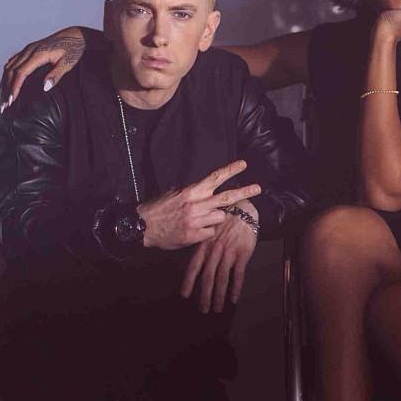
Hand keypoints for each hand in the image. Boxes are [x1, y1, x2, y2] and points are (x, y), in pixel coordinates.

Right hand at [0, 26, 85, 112]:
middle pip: (11, 71)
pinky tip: (7, 82)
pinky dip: (7, 74)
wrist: (75, 35)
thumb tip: (45, 87)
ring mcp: (27, 49)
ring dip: (5, 82)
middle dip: (7, 88)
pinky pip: (12, 62)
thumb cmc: (73, 49)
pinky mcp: (28, 50)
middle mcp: (29, 50)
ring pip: (9, 66)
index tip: (11, 100)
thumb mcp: (68, 63)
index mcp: (38, 54)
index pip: (21, 73)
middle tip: (4, 105)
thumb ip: (56, 75)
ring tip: (4, 97)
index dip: (15, 87)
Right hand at [138, 160, 260, 251]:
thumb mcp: (175, 194)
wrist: (142, 226)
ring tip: (202, 218)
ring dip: (216, 217)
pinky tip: (194, 230)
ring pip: (220, 217)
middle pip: (227, 197)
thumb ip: (193, 192)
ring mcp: (197, 221)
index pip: (215, 178)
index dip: (231, 170)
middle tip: (258, 188)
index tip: (244, 165)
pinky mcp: (194, 236)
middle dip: (244, 191)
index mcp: (192, 192)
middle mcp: (197, 205)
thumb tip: (206, 189)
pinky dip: (206, 232)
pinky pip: (210, 232)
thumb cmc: (158, 208)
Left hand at [180, 199, 257, 312]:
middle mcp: (215, 250)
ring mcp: (229, 252)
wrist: (242, 208)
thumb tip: (196, 263)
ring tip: (217, 308)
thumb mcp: (209, 229)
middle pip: (208, 277)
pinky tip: (234, 298)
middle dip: (204, 295)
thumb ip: (203, 246)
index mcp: (205, 245)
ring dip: (219, 295)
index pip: (194, 266)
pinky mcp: (242, 253)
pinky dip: (236, 287)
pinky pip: (239, 274)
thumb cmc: (224, 220)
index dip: (189, 281)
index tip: (185, 295)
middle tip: (203, 309)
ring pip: (222, 278)